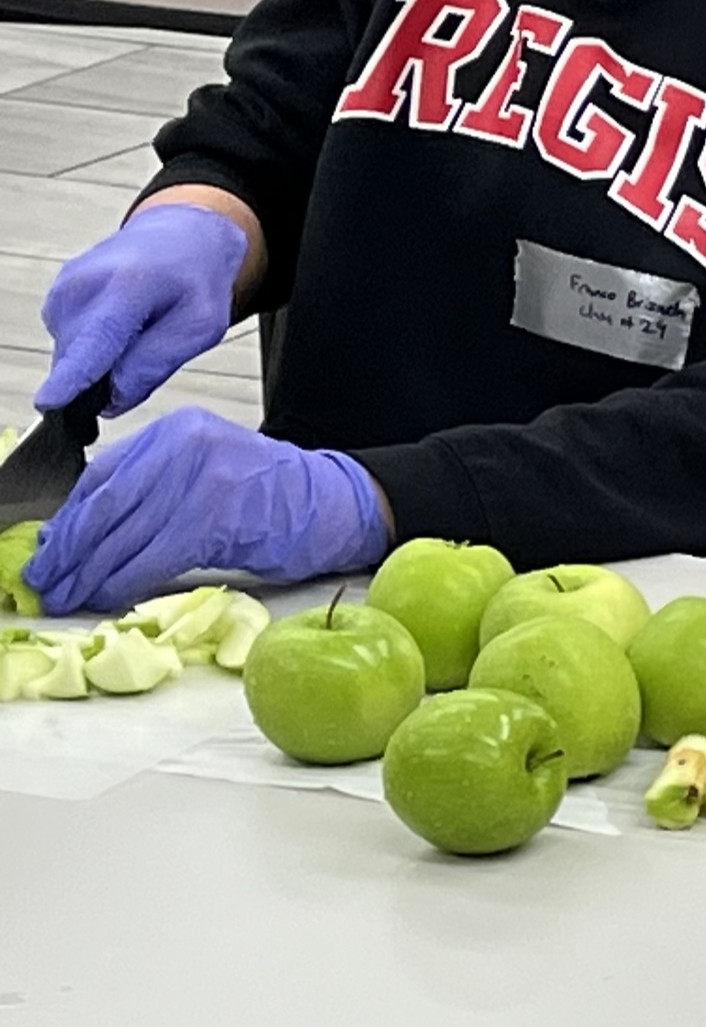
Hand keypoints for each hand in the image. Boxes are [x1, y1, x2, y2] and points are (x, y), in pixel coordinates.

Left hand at [28, 408, 389, 615]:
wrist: (337, 506)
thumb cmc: (274, 499)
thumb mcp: (204, 473)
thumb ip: (151, 490)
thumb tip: (81, 535)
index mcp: (177, 430)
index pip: (101, 476)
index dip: (67, 520)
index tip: (48, 551)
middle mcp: (185, 445)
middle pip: (105, 505)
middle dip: (69, 551)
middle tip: (47, 582)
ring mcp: (202, 478)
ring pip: (123, 534)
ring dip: (89, 573)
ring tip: (70, 596)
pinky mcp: (217, 516)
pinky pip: (153, 557)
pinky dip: (125, 581)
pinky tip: (110, 596)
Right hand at [38, 200, 248, 412]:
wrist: (180, 235)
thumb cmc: (195, 279)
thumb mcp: (201, 325)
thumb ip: (156, 363)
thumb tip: (112, 400)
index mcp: (128, 286)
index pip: (95, 340)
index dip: (72, 376)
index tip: (49, 402)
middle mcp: (85, 282)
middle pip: (80, 357)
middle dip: (107, 374)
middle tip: (148, 344)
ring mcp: (64, 286)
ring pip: (71, 353)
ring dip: (102, 357)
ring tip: (137, 326)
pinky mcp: (56, 293)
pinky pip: (69, 341)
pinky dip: (93, 343)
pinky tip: (119, 321)